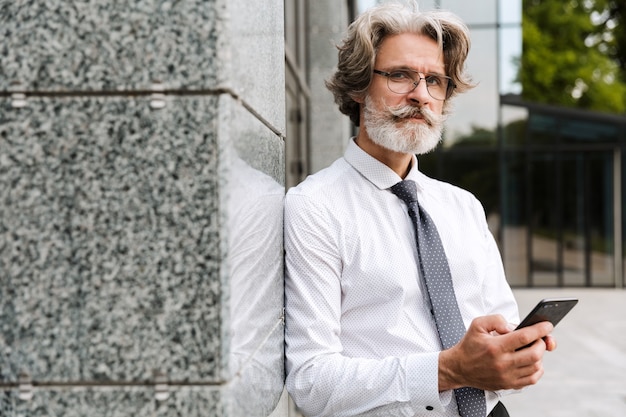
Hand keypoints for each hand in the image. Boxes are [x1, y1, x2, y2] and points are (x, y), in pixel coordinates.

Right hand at [438, 315, 554, 391]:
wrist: (459, 367)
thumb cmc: (470, 345)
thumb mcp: (477, 324)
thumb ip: (496, 319)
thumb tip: (513, 326)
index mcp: (495, 346)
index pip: (524, 337)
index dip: (540, 330)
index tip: (548, 325)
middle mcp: (502, 363)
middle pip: (535, 354)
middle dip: (541, 343)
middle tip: (538, 338)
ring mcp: (506, 376)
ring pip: (536, 367)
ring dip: (539, 356)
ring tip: (532, 349)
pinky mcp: (508, 385)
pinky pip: (532, 379)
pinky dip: (536, 369)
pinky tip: (530, 361)